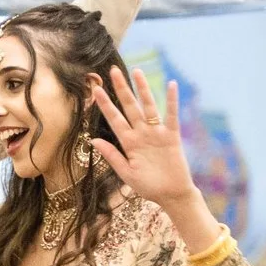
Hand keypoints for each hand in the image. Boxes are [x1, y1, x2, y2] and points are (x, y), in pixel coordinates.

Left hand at [87, 65, 196, 211]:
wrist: (171, 195)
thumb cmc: (149, 187)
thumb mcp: (126, 173)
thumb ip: (112, 155)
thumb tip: (93, 140)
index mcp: (128, 143)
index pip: (114, 119)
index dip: (105, 105)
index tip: (95, 90)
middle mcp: (141, 134)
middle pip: (129, 107)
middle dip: (122, 89)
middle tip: (113, 71)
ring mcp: (157, 133)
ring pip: (148, 106)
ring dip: (143, 89)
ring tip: (137, 72)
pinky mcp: (172, 136)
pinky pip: (172, 115)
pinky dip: (172, 101)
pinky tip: (171, 85)